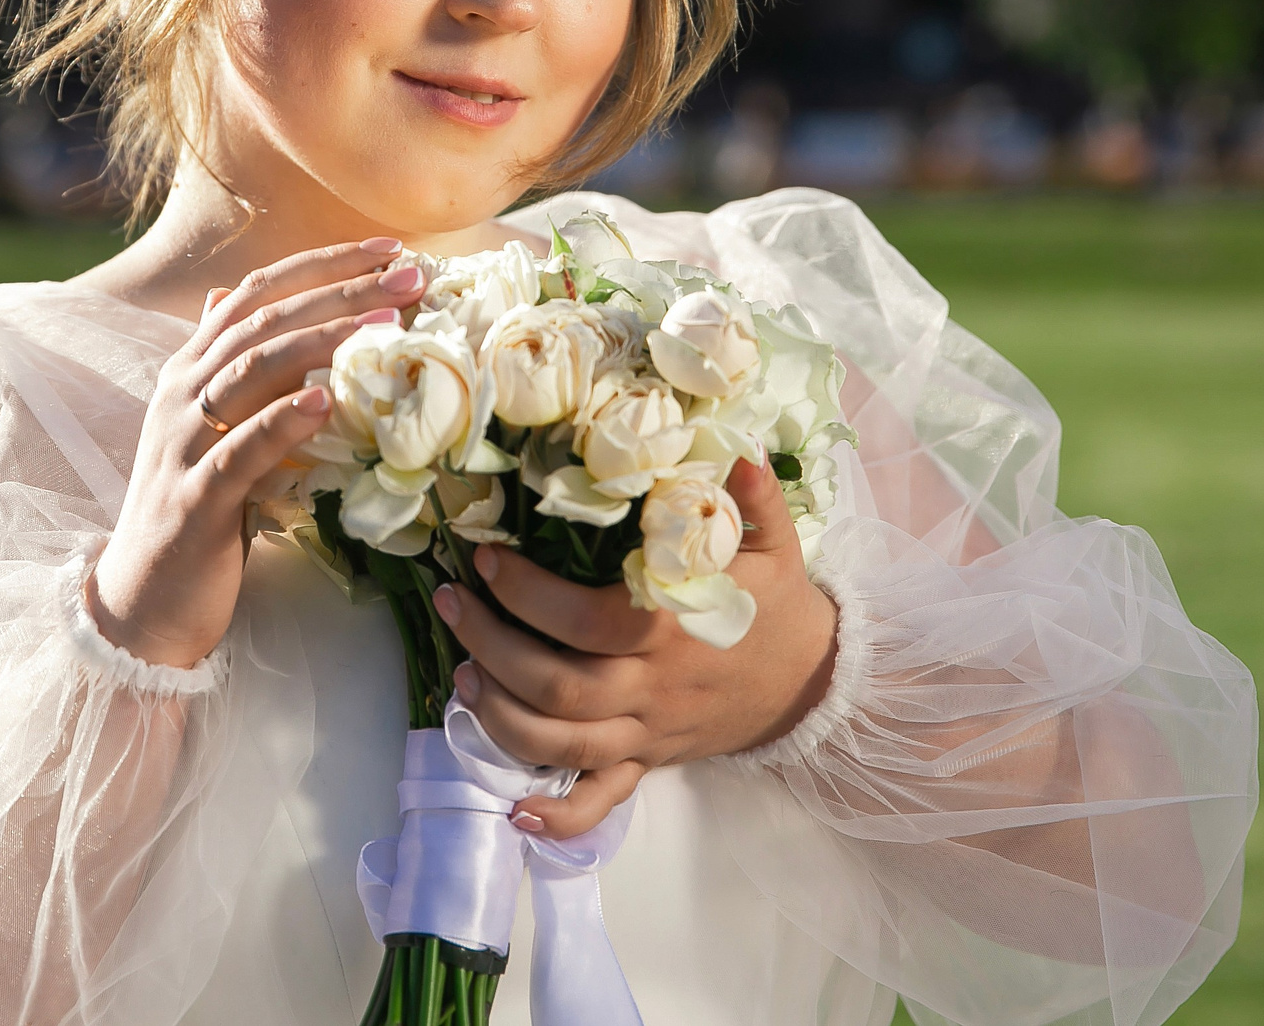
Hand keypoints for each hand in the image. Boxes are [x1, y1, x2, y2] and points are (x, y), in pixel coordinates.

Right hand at [89, 239, 425, 666]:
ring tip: (383, 323)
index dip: (323, 263)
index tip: (391, 249)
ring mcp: (184, 443)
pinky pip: (240, 450)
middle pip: (264, 320)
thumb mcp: (218, 428)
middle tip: (409, 275)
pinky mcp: (195, 498)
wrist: (145, 598)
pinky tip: (325, 401)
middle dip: (339, 290)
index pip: (257, 292)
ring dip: (322, 340)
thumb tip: (231, 297)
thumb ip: (233, 367)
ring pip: (252, 371)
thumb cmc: (197, 509)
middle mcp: (182, 392)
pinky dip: (283, 421)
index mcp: (191, 368)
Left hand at [432, 454, 838, 836]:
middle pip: (557, 686)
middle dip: (490, 646)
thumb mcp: (773, 547)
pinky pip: (602, 801)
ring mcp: (647, 732)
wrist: (814, 685)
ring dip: (500, 717)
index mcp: (672, 630)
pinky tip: (516, 808)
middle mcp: (652, 689)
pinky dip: (560, 814)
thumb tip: (734, 449)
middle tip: (449, 603)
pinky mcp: (648, 762)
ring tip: (459, 673)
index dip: (527, 595)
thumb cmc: (777, 609)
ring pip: (562, 744)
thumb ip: (753, 498)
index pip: (585, 621)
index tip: (486, 560)